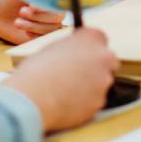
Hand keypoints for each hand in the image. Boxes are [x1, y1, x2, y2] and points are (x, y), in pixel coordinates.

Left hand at [0, 0, 65, 44]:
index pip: (57, 1)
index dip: (46, 5)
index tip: (31, 5)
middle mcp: (53, 9)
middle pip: (57, 16)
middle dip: (39, 16)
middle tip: (21, 11)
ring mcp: (50, 23)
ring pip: (51, 29)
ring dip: (33, 26)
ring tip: (17, 22)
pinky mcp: (43, 36)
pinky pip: (45, 39)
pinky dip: (34, 36)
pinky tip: (24, 31)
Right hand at [3, 28, 117, 132]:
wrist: (32, 98)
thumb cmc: (36, 71)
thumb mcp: (54, 48)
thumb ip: (72, 48)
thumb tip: (76, 54)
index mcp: (90, 38)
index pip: (100, 38)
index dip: (91, 48)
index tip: (85, 54)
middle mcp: (103, 56)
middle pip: (108, 60)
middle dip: (97, 67)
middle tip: (79, 75)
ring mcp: (104, 80)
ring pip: (102, 82)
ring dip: (91, 86)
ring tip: (67, 91)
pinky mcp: (100, 102)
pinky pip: (95, 101)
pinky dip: (85, 103)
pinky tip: (68, 103)